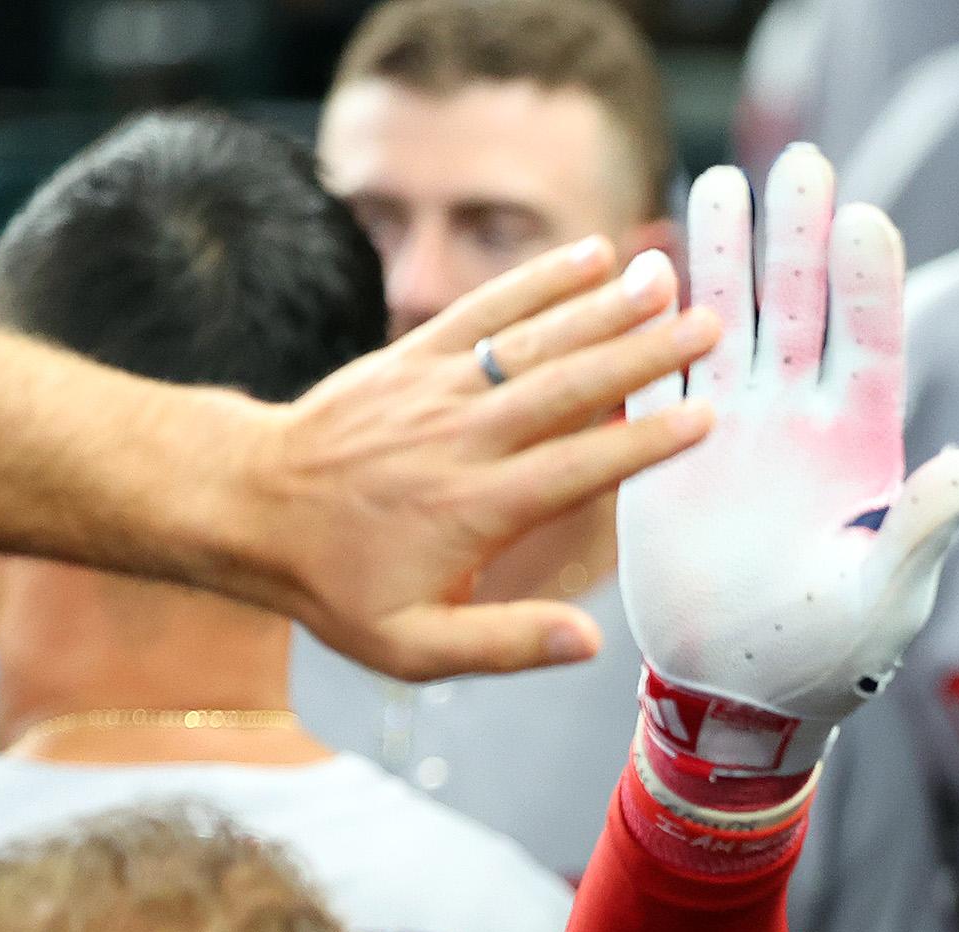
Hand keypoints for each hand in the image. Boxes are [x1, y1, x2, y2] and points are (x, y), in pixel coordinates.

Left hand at [231, 237, 722, 680]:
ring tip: (666, 279)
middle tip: (709, 327)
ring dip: (604, 307)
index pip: (575, 467)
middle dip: (642, 354)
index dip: (642, 442)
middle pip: (567, 388)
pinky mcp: (412, 356)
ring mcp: (436, 388)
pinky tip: (590, 257)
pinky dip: (538, 280)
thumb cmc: (339, 587)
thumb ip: (504, 644)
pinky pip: (483, 310)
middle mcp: (461, 438)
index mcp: (474, 508)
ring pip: (532, 340)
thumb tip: (589, 642)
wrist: (248, 506)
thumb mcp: (411, 647)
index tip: (703, 418)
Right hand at [621, 147, 958, 738]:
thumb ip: (925, 527)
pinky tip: (641, 265)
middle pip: (799, 307)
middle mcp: (796, 420)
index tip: (865, 218)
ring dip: (724, 256)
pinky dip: (646, 327)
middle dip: (800, 236)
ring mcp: (728, 430)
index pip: (870, 342)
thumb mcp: (889, 596)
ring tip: (721, 180)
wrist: (744, 694)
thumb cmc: (836, 658)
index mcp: (859, 444)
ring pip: (724, 323)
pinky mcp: (664, 455)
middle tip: (803, 161)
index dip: (868, 283)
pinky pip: (653, 375)